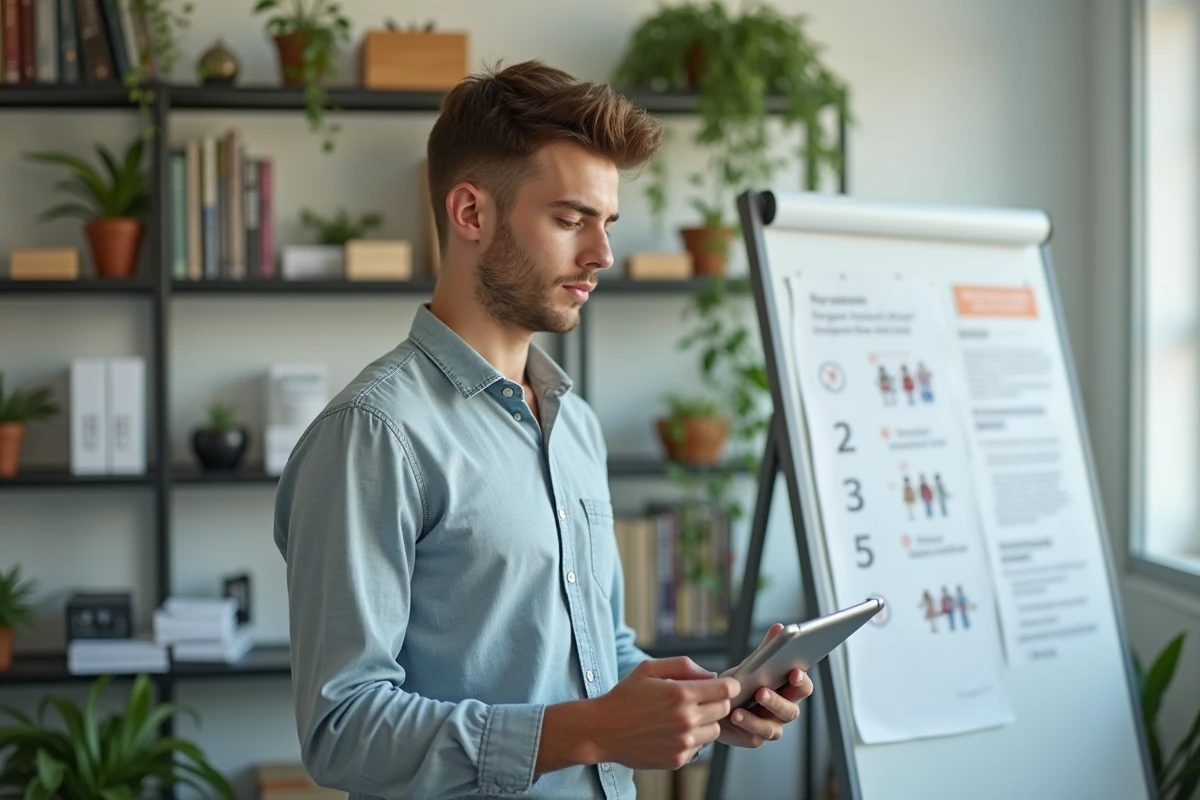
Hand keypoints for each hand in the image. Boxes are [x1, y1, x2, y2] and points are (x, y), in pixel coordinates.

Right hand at [586, 656, 739, 769]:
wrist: (603, 730)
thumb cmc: (625, 696)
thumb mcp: (650, 668)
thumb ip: (684, 665)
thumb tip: (711, 675)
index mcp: (681, 694)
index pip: (726, 690)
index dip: (728, 685)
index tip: (722, 685)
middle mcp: (686, 719)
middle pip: (724, 709)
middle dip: (717, 701)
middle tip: (699, 699)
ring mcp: (683, 742)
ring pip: (715, 730)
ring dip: (706, 722)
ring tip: (683, 716)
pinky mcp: (678, 759)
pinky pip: (699, 747)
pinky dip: (691, 739)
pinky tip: (672, 731)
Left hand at [717, 623, 813, 748]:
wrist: (715, 705)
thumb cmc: (740, 684)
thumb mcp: (752, 664)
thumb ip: (767, 649)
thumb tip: (780, 627)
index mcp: (787, 691)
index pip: (803, 687)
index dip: (801, 680)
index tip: (794, 671)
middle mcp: (783, 710)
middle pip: (791, 710)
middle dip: (778, 700)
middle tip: (762, 690)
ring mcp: (771, 726)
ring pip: (774, 726)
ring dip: (757, 716)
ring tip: (743, 705)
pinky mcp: (755, 738)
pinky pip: (756, 735)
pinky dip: (746, 724)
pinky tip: (735, 714)